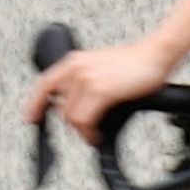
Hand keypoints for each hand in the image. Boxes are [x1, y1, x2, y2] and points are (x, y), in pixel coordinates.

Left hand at [23, 37, 175, 144]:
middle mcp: (77, 68)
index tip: (32, 118)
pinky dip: (88, 132)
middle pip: (60, 107)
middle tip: (85, 131)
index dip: (35, 104)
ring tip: (92, 135)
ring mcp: (87, 79)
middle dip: (71, 124)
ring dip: (81, 130)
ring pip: (70, 116)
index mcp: (74, 62)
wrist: (157, 54)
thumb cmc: (136, 62)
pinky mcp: (101, 91)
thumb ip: (85, 82)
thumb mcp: (101, 67)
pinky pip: (84, 120)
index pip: (44, 85)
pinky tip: (96, 135)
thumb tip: (79, 106)